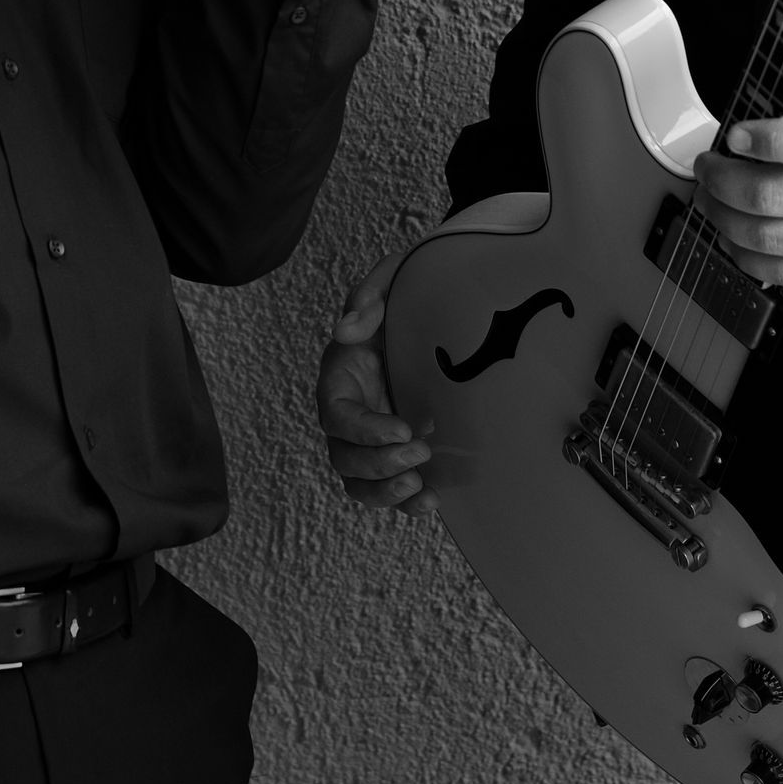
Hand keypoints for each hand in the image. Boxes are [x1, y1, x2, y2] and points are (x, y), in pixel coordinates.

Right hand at [316, 251, 436, 516]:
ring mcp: (371, 439)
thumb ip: (369, 298)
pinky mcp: (396, 453)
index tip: (403, 428)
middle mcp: (350, 414)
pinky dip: (406, 503)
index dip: (364, 430)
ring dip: (385, 491)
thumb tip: (346, 330)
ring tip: (421, 486)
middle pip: (344, 457)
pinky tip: (433, 499)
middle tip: (421, 450)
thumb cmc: (413, 292)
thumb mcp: (393, 280)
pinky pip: (388, 491)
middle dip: (379, 462)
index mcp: (340, 377)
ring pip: (359, 483)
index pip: (337, 416)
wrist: (445, 312)